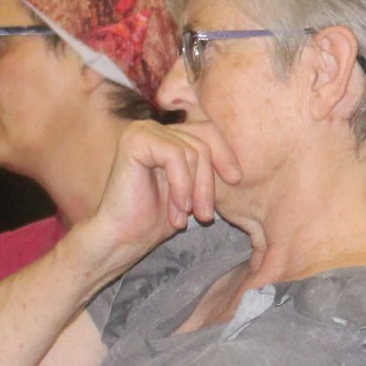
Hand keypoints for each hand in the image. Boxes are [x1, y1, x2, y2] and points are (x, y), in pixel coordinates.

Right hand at [71, 121, 241, 279]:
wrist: (122, 239)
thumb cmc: (155, 218)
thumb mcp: (192, 187)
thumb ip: (206, 165)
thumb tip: (243, 152)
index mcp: (164, 135)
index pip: (207, 130)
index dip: (225, 154)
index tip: (235, 180)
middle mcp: (151, 127)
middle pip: (203, 141)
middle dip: (208, 181)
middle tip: (205, 215)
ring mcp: (141, 131)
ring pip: (193, 151)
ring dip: (194, 190)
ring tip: (184, 216)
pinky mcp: (134, 140)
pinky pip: (175, 156)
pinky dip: (181, 186)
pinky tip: (177, 209)